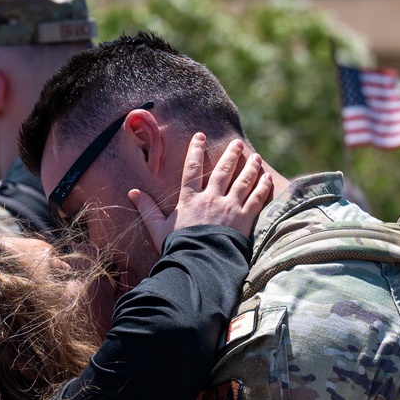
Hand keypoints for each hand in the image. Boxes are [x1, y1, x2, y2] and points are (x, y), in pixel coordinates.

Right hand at [129, 133, 272, 251]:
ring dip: (251, 167)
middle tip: (237, 143)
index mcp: (189, 199)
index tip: (200, 136)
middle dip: (231, 154)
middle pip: (223, 170)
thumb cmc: (177, 248)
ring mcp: (229, 207)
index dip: (196, 150)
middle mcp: (210, 198)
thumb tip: (132, 192)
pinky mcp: (243, 219)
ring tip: (256, 157)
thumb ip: (147, 209)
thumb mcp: (157, 228)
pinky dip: (263, 187)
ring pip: (243, 181)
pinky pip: (256, 198)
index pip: (192, 168)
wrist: (199, 263)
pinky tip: (267, 177)